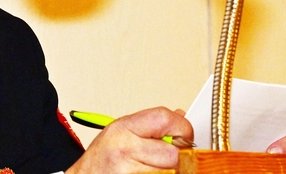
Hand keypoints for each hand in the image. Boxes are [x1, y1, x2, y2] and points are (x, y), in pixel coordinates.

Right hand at [66, 107, 192, 173]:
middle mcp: (124, 148)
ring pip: (169, 172)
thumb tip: (179, 117)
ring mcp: (129, 171)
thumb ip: (150, 125)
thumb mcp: (120, 132)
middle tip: (164, 158)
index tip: (184, 135)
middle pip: (172, 153)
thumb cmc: (101, 159)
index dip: (182, 128)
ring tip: (151, 168)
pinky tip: (146, 173)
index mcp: (123, 128)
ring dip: (167, 171)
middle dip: (174, 157)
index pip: (164, 119)